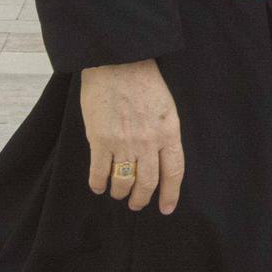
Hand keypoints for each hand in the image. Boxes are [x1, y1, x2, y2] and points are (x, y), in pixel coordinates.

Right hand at [80, 59, 184, 212]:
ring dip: (120, 193)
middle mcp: (148, 142)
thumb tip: (160, 157)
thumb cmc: (144, 81)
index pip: (174, 172)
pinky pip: (99, 172)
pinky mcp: (100, 140)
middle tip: (137, 204)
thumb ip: (164, 133)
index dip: (170, 194)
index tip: (166, 208)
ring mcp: (124, 143)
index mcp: (169, 133)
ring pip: (123, 181)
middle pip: (148, 182)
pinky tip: (98, 187)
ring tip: (118, 194)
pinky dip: (98, 183)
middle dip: (142, 199)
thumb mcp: (166, 108)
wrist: (118, 62)